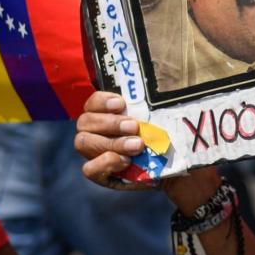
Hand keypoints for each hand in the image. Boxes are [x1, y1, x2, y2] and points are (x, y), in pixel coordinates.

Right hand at [76, 91, 220, 208]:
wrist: (170, 164)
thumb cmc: (161, 134)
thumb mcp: (159, 116)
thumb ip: (152, 102)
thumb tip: (162, 81)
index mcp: (105, 114)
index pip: (92, 103)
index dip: (102, 101)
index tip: (122, 104)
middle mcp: (94, 132)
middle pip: (85, 122)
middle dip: (110, 123)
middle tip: (134, 127)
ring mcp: (94, 153)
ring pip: (84, 143)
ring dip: (112, 142)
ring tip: (137, 145)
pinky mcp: (100, 174)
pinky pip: (89, 169)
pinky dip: (105, 163)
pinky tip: (125, 162)